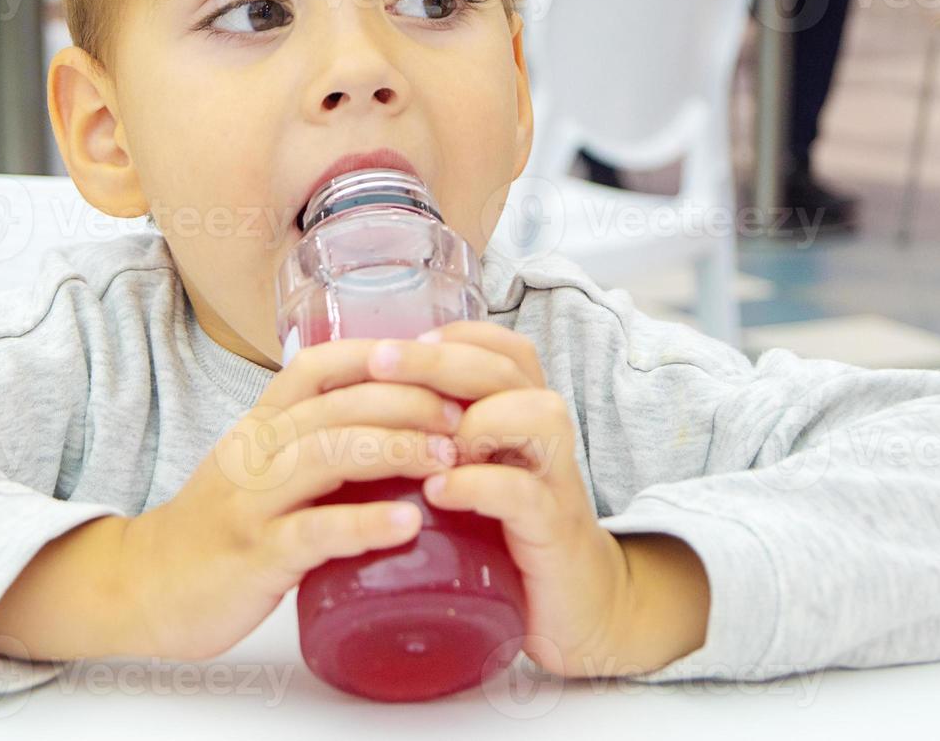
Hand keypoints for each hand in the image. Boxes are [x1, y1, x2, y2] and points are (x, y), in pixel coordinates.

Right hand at [111, 339, 460, 659]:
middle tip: (464, 418)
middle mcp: (254, 452)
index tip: (436, 359)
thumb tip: (397, 428)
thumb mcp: (258, 469)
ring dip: (396, 450)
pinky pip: (314, 531)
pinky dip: (364, 522)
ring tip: (450, 459)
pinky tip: (409, 524)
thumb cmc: (217, 528)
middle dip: (408, 403)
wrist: (142, 586)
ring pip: (328, 454)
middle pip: (336, 405)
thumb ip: (313, 445)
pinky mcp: (254, 555)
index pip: (317, 366)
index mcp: (260, 426)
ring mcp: (251, 502)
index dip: (378, 354)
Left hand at [363, 322, 711, 676]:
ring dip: (473, 420)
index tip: (394, 345)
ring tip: (421, 443)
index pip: (501, 347)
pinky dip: (477, 486)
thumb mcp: (476, 471)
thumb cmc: (509, 530)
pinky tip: (436, 492)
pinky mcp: (555, 528)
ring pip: (533, 414)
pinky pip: (522, 492)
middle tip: (380, 363)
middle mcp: (548, 432)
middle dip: (438, 360)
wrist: (576, 603)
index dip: (451, 336)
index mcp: (525, 411)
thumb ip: (440, 436)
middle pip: (505, 369)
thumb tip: (363, 407)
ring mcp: (556, 477)